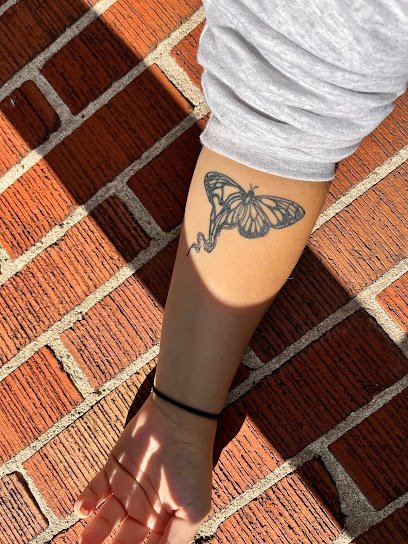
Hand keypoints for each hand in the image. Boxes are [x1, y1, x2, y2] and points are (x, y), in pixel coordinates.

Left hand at [73, 391, 216, 543]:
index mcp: (164, 520)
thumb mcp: (192, 510)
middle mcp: (144, 509)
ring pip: (104, 520)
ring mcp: (128, 489)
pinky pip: (94, 491)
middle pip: (122, 540)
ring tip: (84, 542)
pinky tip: (83, 510)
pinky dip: (85, 502)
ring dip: (92, 534)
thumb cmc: (191, 466)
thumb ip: (174, 541)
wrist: (178, 422)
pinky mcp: (113, 470)